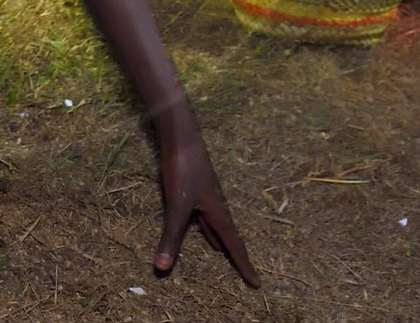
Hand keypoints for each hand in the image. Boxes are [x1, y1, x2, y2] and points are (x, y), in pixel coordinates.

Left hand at [155, 131, 260, 285]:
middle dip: (236, 255)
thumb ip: (171, 237)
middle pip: (229, 236)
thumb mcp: (176, 205)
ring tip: (223, 254)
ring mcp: (205, 194)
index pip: (234, 245)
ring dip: (220, 240)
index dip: (244, 266)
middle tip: (246, 273)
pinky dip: (205, 226)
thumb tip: (162, 268)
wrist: (180, 135)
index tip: (257, 284)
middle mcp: (215, 205)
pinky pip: (203, 214)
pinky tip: (200, 226)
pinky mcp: (193, 186)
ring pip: (216, 224)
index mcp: (217, 212)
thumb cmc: (183, 168)